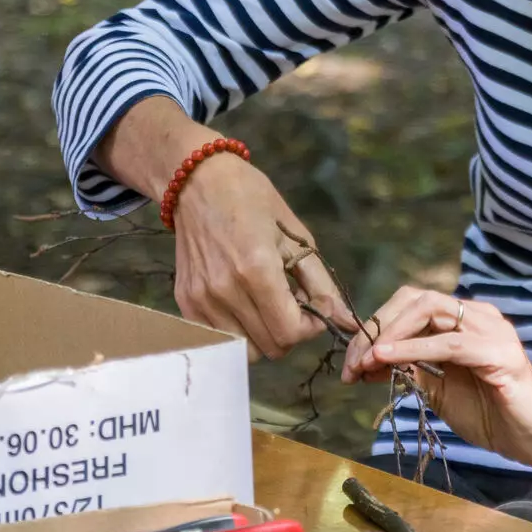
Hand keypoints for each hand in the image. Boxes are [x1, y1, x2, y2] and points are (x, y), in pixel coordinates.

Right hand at [170, 152, 352, 359]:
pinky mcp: (186, 302)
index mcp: (257, 270)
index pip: (290, 332)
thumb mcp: (297, 236)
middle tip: (293, 304)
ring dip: (265, 334)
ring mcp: (201, 299)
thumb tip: (346, 321)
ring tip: (269, 304)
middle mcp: (225, 290)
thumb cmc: (252, 200)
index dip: (311, 328)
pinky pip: (220, 339)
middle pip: (270, 347)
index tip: (314, 309)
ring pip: (245, 349)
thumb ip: (321, 283)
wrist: (198, 182)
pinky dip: (239, 331)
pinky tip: (246, 303)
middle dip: (291, 332)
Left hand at [340, 288, 531, 472]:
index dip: (375, 326)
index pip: (411, 304)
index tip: (349, 360)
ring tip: (363, 361)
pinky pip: (450, 343)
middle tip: (351, 362)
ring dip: (389, 336)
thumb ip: (410, 368)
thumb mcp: (438, 388)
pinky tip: (387, 360)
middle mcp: (479, 316)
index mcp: (465, 320)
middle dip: (376, 328)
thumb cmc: (490, 414)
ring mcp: (493, 331)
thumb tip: (367, 360)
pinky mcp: (501, 354)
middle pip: (416, 300)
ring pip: (430, 311)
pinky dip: (413, 348)